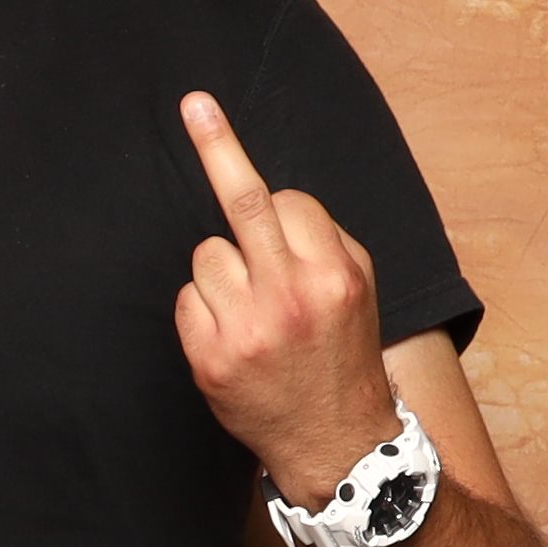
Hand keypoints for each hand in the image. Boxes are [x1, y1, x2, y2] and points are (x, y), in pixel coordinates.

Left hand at [173, 92, 397, 502]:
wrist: (335, 441)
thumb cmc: (342, 354)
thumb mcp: (358, 290)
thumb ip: (323, 242)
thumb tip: (272, 198)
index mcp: (335, 274)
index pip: (286, 201)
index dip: (273, 205)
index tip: (230, 138)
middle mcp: (291, 295)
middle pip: (245, 203)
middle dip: (219, 147)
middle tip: (194, 105)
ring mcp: (247, 327)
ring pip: (207, 255)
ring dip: (222, 270)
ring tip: (251, 309)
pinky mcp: (210, 357)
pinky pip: (189, 298)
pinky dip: (203, 307)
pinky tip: (231, 334)